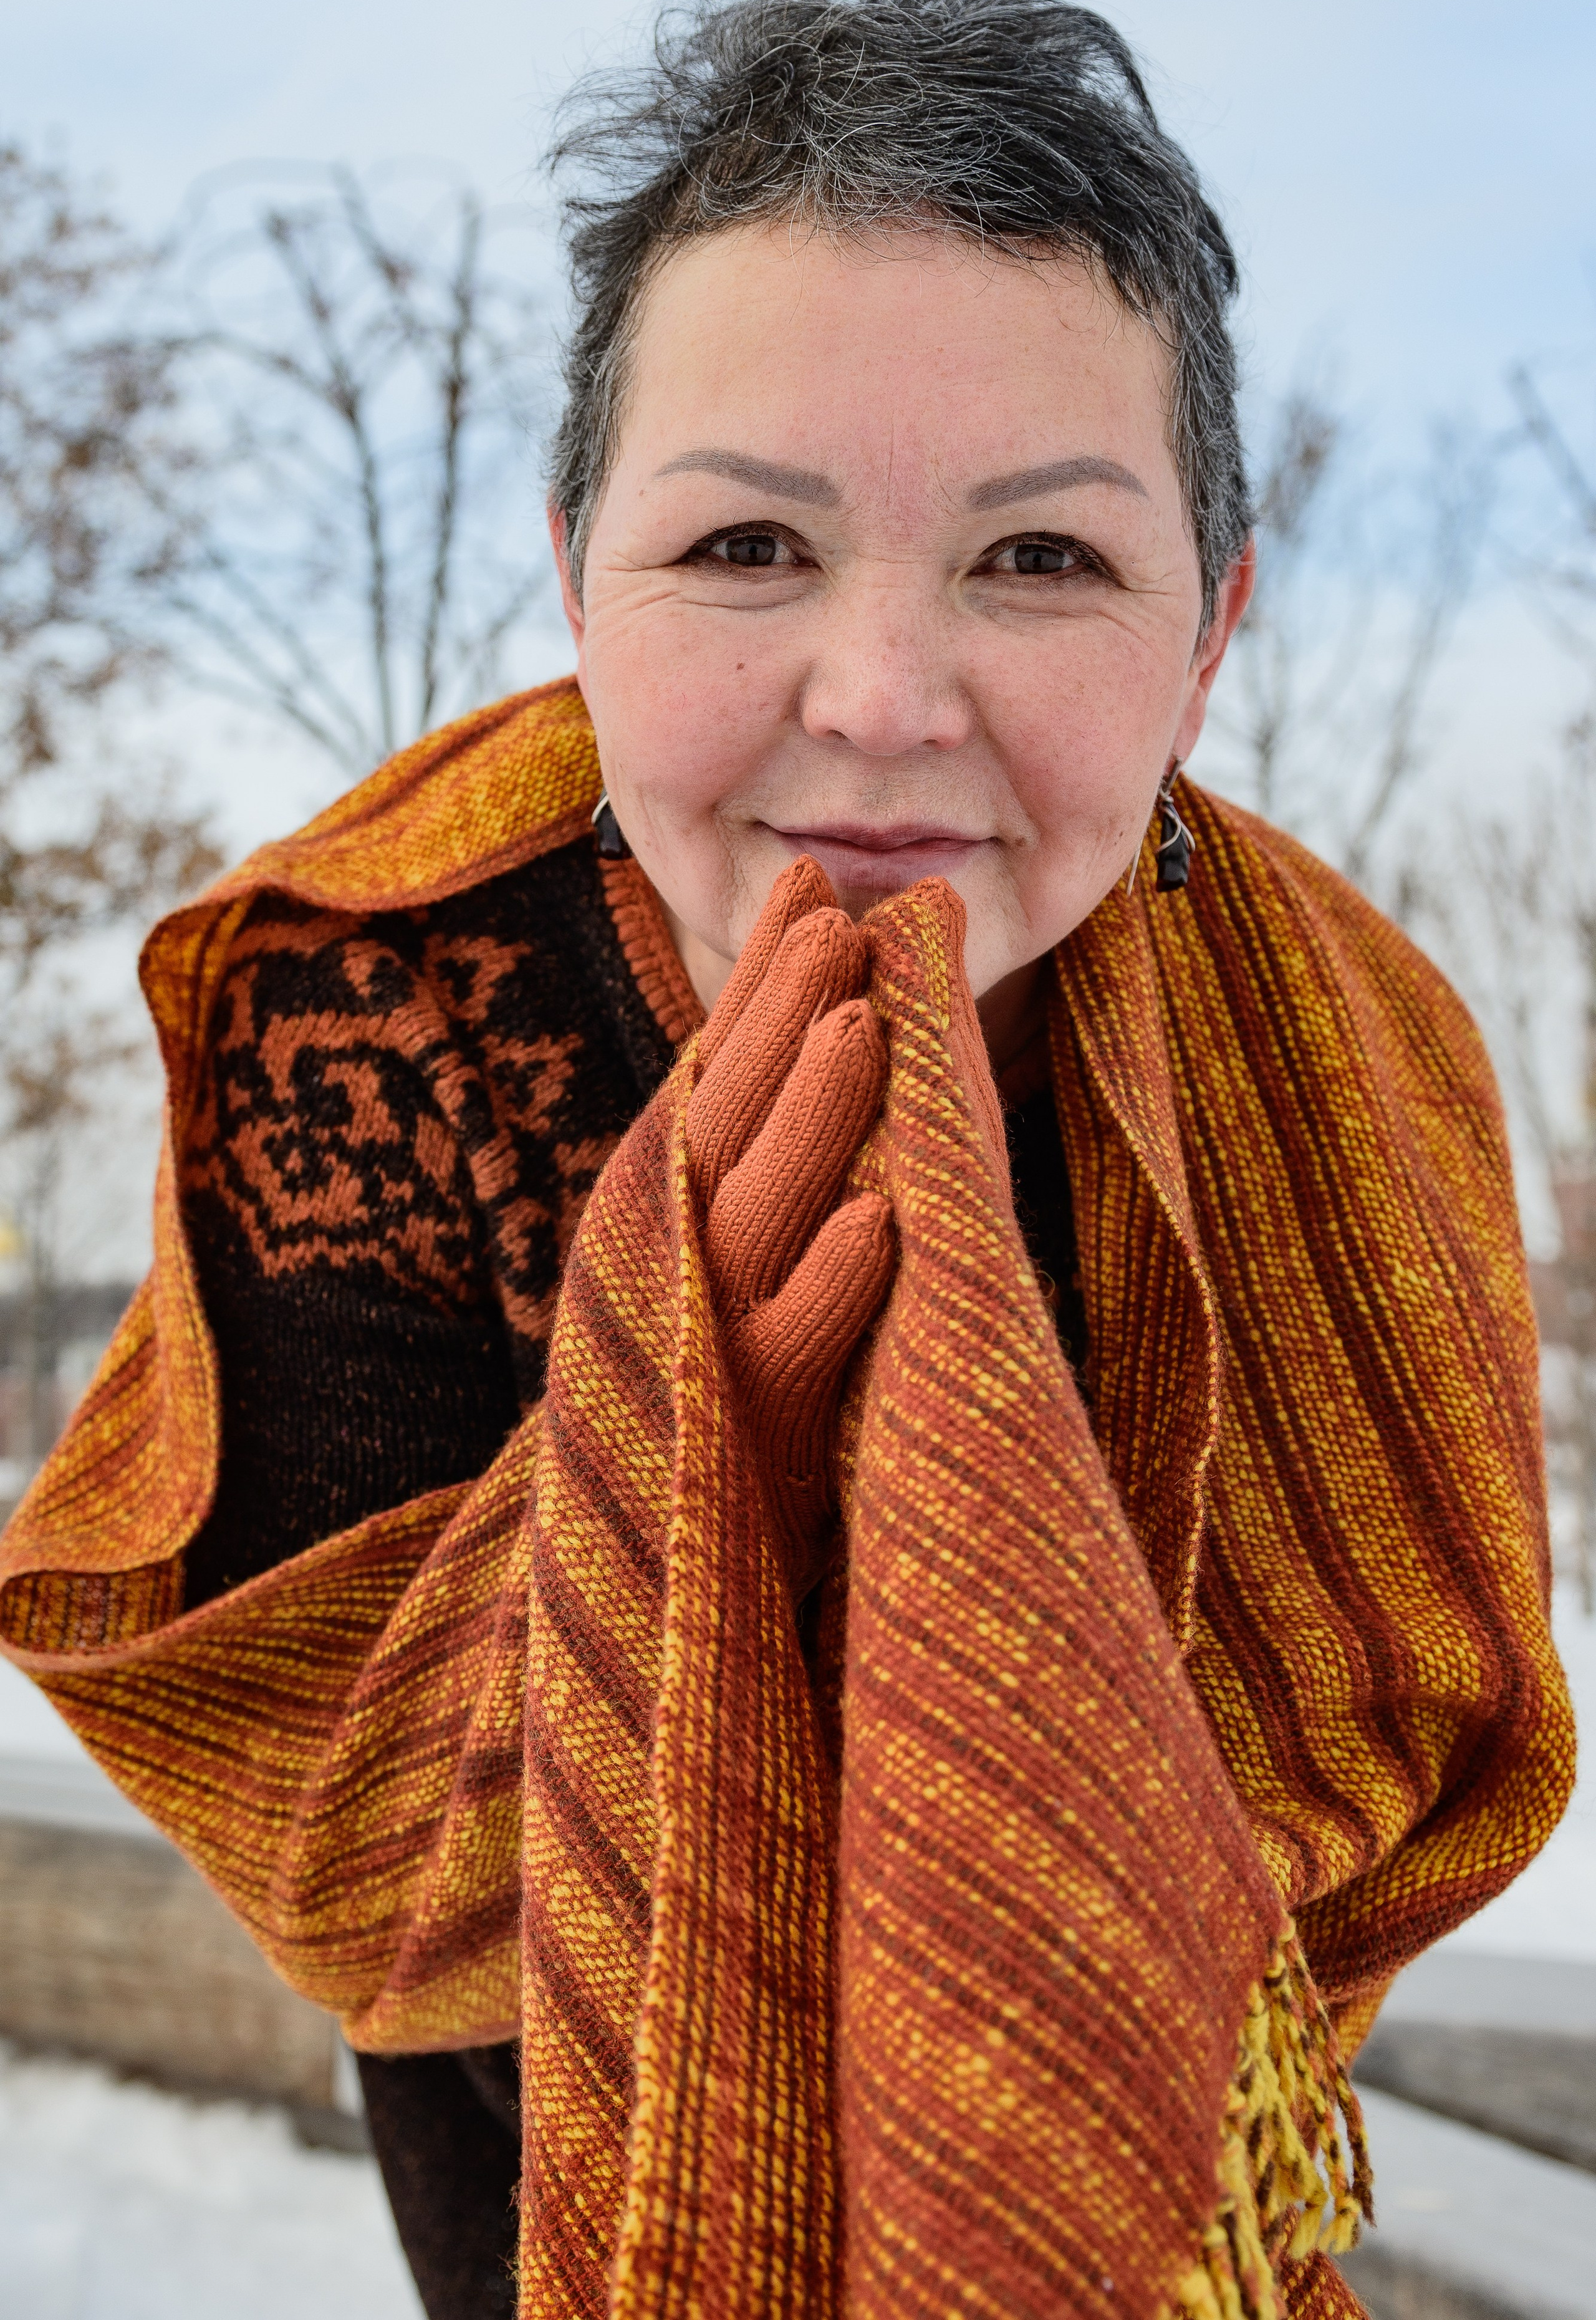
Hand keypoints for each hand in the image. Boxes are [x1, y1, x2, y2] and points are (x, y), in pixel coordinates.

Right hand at [685, 864, 895, 1593]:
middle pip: (725, 1129)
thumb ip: (784, 1148)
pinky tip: (881, 1222)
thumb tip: (852, 1005)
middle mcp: (677, 1272)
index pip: (719, 1082)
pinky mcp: (755, 1446)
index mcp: (675, 1219)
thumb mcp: (752, 1259)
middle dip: (777, 1023)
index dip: (760, 988)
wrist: (678, 1598)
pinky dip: (832, 1287)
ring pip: (753, 1223)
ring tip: (859, 1029)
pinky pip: (795, 1356)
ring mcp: (711, 1356)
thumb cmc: (739, 1394)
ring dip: (809, 1125)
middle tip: (836, 920)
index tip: (813, 887)